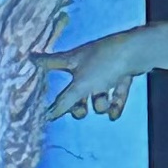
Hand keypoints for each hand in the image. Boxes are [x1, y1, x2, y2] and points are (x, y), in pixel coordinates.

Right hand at [39, 20, 167, 123]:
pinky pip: (115, 94)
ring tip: (106, 105)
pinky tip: (115, 114)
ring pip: (97, 94)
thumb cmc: (106, 63)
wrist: (139, 51)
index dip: (39, 63)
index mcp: (72, 60)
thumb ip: (64, 102)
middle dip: (78, 104)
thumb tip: (48, 116)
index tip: (28, 59)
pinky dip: (115, 104)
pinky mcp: (122, 73)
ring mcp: (105, 68)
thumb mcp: (81, 86)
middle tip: (80, 112)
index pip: (50, 62)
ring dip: (100, 104)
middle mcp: (87, 63)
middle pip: (76, 89)